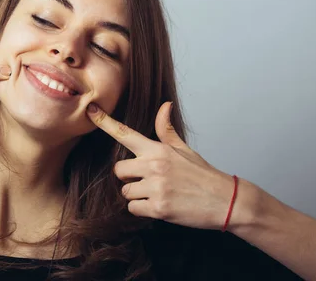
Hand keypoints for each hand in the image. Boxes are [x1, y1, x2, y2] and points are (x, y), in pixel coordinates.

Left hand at [86, 101, 235, 229]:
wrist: (225, 201)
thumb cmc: (203, 175)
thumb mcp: (184, 150)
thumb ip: (167, 130)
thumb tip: (164, 105)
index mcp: (158, 149)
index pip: (126, 133)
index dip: (105, 122)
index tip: (91, 111)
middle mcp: (154, 165)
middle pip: (118, 169)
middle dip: (128, 177)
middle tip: (146, 180)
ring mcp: (156, 187)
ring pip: (125, 192)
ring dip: (136, 196)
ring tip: (158, 194)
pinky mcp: (158, 208)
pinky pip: (133, 209)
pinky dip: (142, 210)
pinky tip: (159, 206)